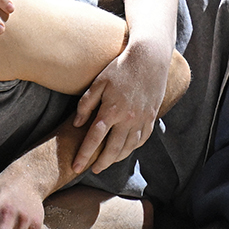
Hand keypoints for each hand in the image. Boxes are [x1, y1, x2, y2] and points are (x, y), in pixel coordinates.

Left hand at [71, 43, 168, 173]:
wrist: (149, 58)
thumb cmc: (120, 68)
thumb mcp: (98, 82)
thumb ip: (86, 104)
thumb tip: (77, 124)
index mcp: (111, 110)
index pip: (94, 139)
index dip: (84, 155)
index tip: (76, 167)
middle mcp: (127, 118)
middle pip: (112, 149)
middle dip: (101, 163)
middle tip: (92, 170)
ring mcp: (142, 119)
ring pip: (128, 147)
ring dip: (116, 158)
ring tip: (106, 163)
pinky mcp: (151, 117)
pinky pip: (142, 139)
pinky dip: (133, 148)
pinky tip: (125, 150)